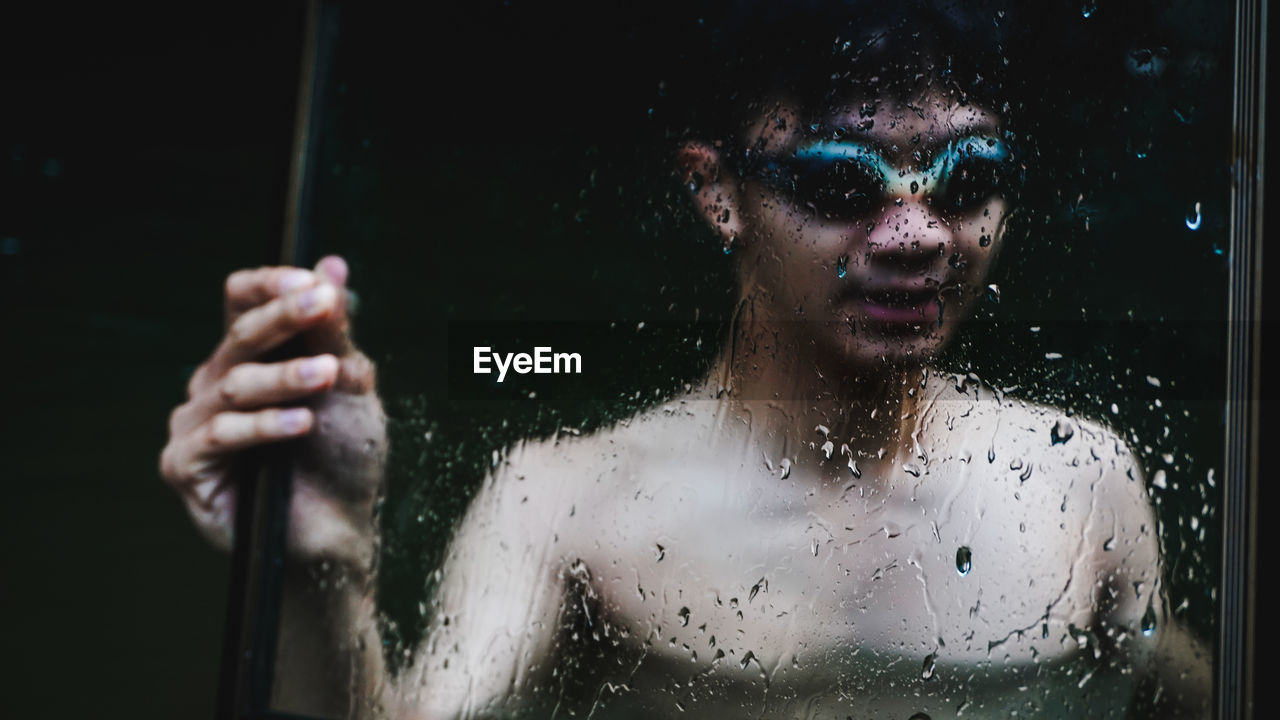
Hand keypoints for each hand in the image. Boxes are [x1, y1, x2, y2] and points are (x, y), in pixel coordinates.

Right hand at [160, 256, 385, 571]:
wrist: (340, 533)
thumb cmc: (343, 458)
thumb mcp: (349, 388)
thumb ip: (334, 332)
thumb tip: (332, 265)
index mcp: (250, 357)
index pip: (241, 303)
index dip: (270, 286)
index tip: (312, 280)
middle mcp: (215, 384)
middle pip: (238, 336)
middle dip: (283, 316)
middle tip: (321, 303)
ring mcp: (195, 424)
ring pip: (234, 384)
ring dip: (285, 378)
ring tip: (329, 377)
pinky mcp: (186, 466)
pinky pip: (220, 435)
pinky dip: (264, 427)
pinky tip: (301, 423)